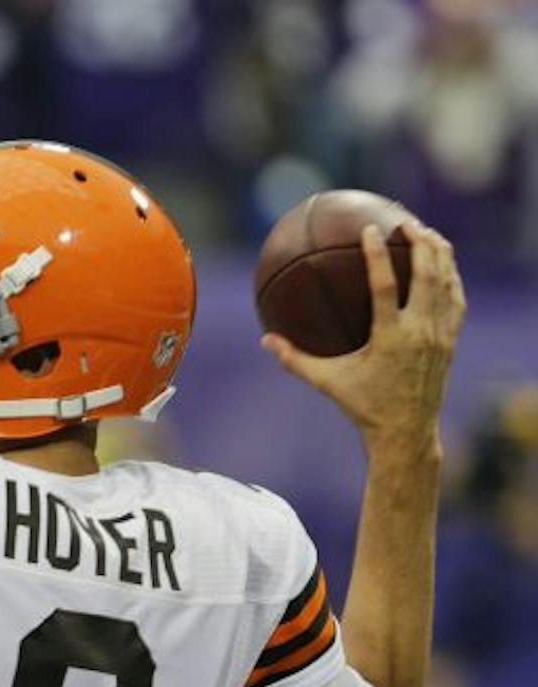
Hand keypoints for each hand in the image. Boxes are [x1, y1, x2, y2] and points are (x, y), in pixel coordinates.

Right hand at [262, 222, 464, 458]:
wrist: (406, 429)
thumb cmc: (362, 406)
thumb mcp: (326, 383)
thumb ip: (295, 360)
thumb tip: (265, 340)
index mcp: (389, 339)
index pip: (386, 287)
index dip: (378, 256)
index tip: (371, 231)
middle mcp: (419, 332)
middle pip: (427, 275)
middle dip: (420, 243)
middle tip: (406, 222)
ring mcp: (439, 334)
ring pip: (446, 282)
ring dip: (439, 253)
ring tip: (427, 233)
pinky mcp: (451, 339)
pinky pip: (455, 299)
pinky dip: (450, 276)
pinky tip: (443, 264)